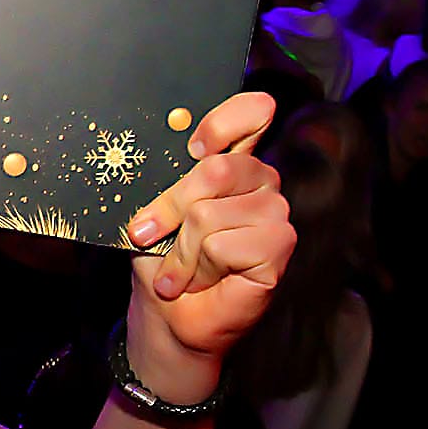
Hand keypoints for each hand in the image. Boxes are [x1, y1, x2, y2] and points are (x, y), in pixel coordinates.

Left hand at [122, 92, 294, 404]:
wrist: (168, 315)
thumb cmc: (162, 261)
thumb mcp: (153, 212)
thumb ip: (166, 180)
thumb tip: (162, 160)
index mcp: (232, 162)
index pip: (252, 113)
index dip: (223, 122)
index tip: (194, 149)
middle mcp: (260, 181)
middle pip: (215, 169)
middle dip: (169, 208)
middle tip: (147, 234)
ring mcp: (274, 213)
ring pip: (209, 214)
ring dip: (180, 250)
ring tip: (181, 269)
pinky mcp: (279, 247)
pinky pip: (222, 245)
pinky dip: (197, 268)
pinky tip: (202, 281)